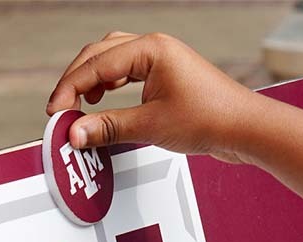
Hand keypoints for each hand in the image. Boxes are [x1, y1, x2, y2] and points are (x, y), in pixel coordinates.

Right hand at [47, 32, 261, 163]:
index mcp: (151, 49)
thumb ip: (108, 128)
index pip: (96, 64)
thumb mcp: (151, 126)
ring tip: (79, 105)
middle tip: (61, 110)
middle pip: (100, 55)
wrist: (247, 129)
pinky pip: (128, 72)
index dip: (69, 89)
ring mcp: (163, 61)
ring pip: (113, 60)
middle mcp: (156, 48)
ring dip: (92, 80)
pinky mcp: (168, 76)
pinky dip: (110, 85)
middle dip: (76, 81)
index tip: (55, 112)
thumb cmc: (212, 119)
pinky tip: (103, 101)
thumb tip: (75, 132)